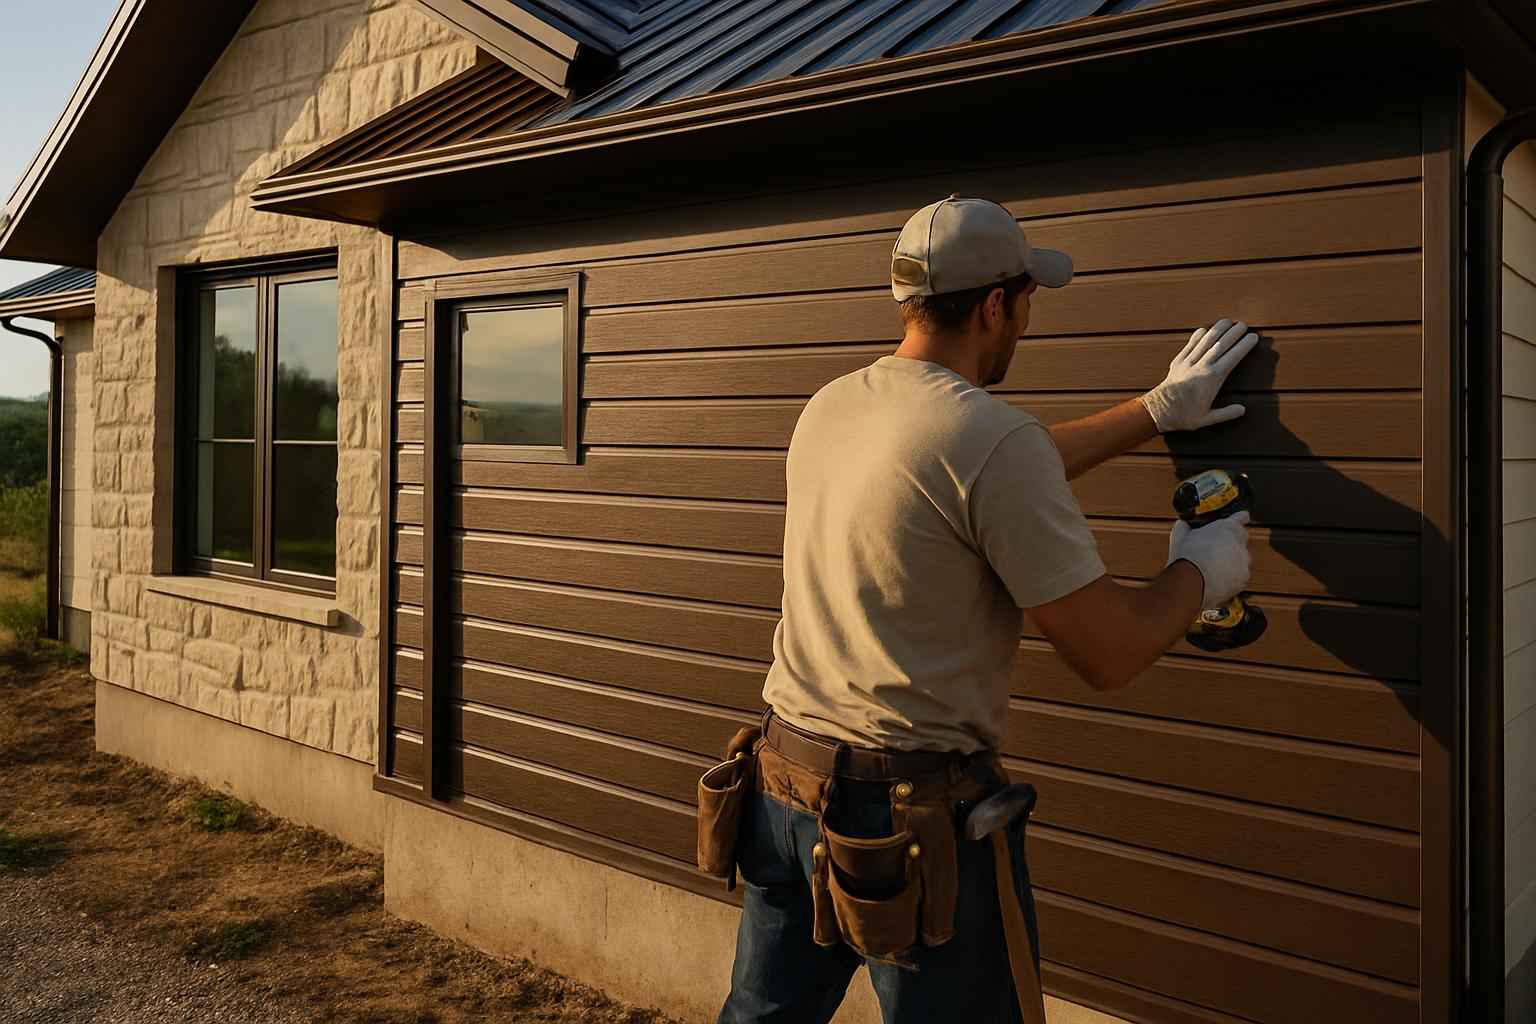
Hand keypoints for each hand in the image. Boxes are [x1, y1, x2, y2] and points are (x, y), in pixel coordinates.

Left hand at [1139, 319, 1258, 431]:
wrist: (1157, 410)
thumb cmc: (1183, 416)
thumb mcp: (1207, 419)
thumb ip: (1226, 413)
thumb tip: (1242, 409)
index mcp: (1212, 379)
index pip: (1233, 357)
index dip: (1244, 346)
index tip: (1253, 337)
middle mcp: (1201, 367)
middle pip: (1221, 345)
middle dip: (1234, 333)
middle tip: (1244, 324)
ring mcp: (1188, 362)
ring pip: (1205, 341)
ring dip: (1218, 329)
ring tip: (1228, 321)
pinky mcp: (1177, 362)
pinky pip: (1189, 345)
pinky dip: (1197, 336)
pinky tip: (1204, 330)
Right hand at [1167, 512, 1251, 607]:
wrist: (1190, 583)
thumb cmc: (1186, 558)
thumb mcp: (1180, 537)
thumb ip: (1184, 527)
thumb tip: (1182, 524)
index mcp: (1228, 528)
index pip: (1241, 517)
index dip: (1239, 518)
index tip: (1241, 518)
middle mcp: (1240, 544)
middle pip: (1240, 542)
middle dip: (1231, 545)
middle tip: (1214, 551)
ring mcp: (1244, 563)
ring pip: (1240, 561)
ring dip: (1231, 563)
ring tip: (1211, 569)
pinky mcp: (1243, 580)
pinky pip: (1239, 577)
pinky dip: (1231, 579)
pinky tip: (1215, 580)